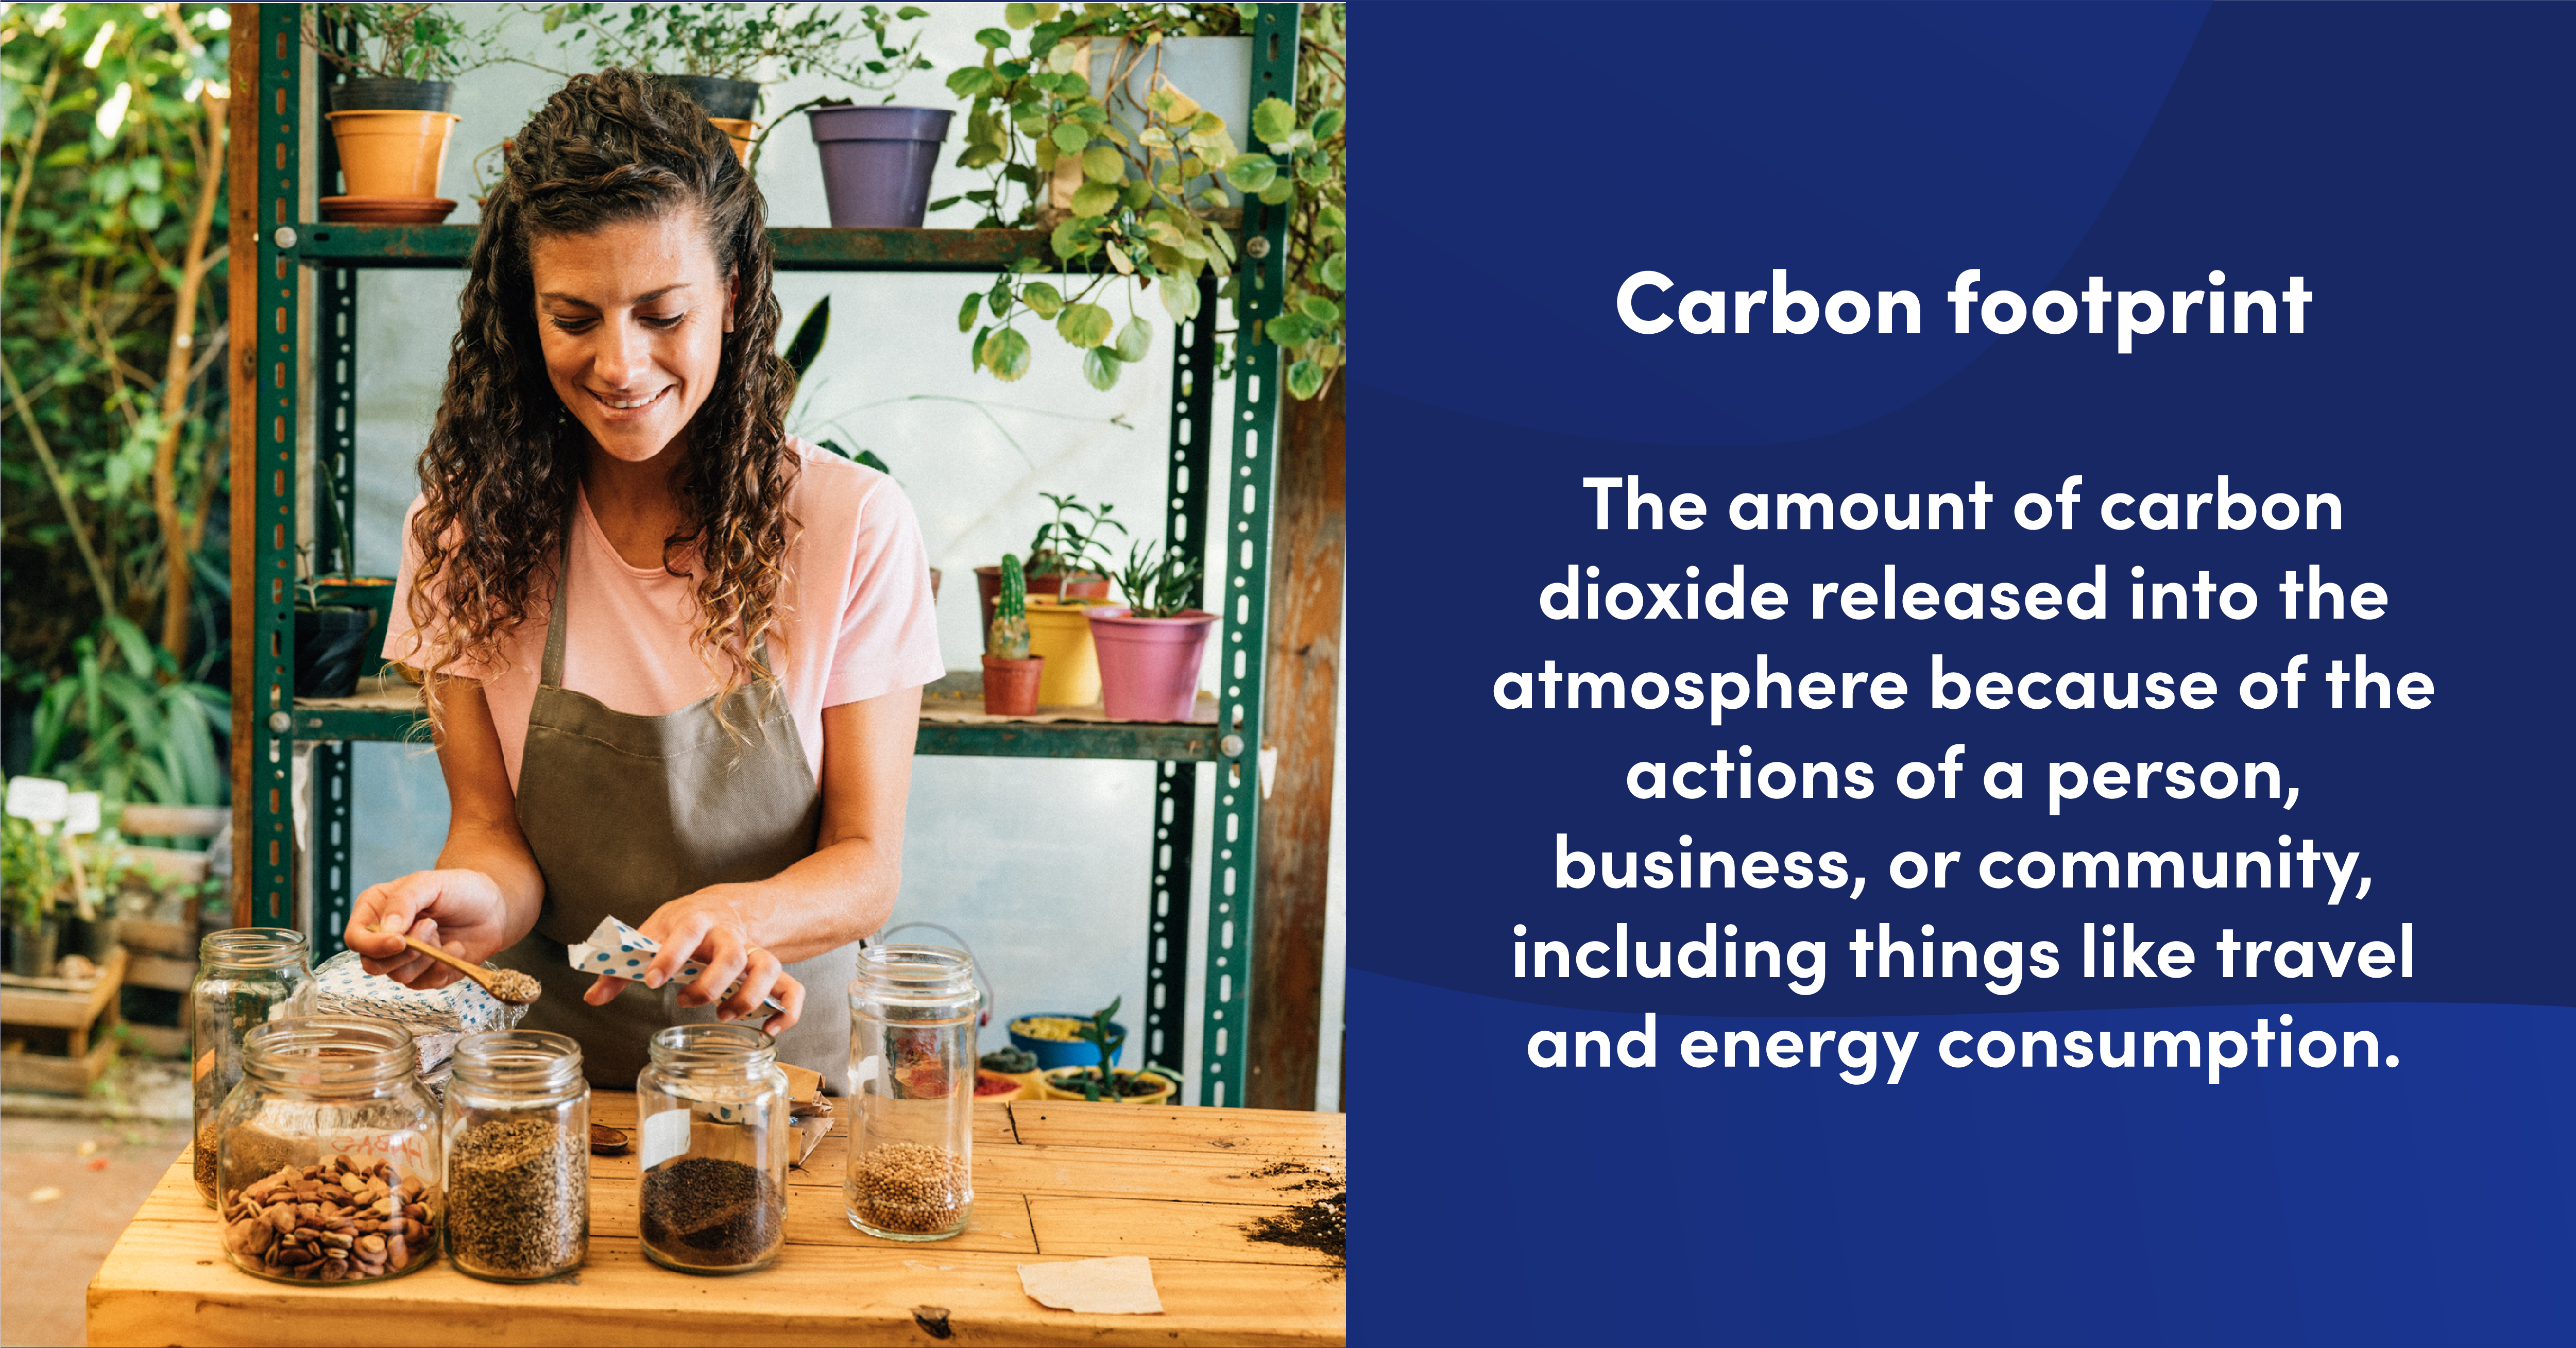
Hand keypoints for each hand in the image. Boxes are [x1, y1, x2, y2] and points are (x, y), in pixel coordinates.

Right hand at [346, 869, 513, 989]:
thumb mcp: (429, 882)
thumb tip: (386, 929)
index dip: (372, 945)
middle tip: (432, 925)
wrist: (491, 906)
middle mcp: (384, 938)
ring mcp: (404, 959)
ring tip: (443, 933)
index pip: (355, 938)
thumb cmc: (458, 888)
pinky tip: (456, 947)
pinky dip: (443, 967)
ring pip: (400, 976)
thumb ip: (404, 900)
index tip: (400, 941)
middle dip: (406, 951)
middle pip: (373, 964)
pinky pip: (425, 984)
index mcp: (374, 911)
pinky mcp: (426, 975)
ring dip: (427, 957)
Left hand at [584, 886, 804, 1035]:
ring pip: (768, 968)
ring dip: (748, 997)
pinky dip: (786, 1010)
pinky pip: (792, 988)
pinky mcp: (768, 968)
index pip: (687, 932)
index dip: (671, 956)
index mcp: (696, 920)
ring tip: (723, 1016)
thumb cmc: (680, 926)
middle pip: (734, 954)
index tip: (651, 980)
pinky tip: (767, 1030)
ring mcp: (754, 950)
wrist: (722, 907)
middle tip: (684, 1001)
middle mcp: (730, 934)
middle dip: (710, 985)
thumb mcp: (649, 935)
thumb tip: (592, 998)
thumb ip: (621, 968)